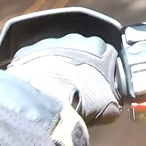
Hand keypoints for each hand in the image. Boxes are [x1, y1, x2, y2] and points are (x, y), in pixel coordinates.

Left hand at [7, 33, 123, 124]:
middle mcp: (76, 39)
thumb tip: (113, 104)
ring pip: (57, 52)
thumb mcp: (110, 106)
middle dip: (77, 65)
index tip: (96, 83)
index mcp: (99, 48)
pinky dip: (37, 68)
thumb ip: (114, 98)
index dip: (100, 70)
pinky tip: (39, 84)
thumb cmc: (84, 100)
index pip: (104, 54)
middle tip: (75, 85)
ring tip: (55, 87)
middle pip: (80, 50)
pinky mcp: (30, 50)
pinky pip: (36, 57)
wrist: (51, 100)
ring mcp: (52, 43)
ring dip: (57, 65)